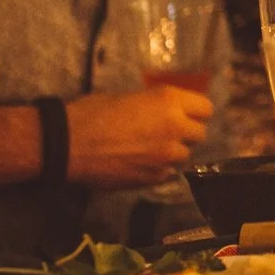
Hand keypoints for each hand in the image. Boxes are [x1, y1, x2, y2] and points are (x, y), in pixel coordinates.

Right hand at [64, 87, 211, 189]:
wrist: (68, 144)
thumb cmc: (92, 113)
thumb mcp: (128, 97)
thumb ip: (155, 105)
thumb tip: (164, 112)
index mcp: (169, 100)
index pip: (205, 108)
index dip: (195, 112)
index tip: (185, 115)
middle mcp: (175, 127)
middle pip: (199, 134)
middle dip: (186, 134)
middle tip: (166, 133)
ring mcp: (166, 155)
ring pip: (184, 156)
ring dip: (172, 153)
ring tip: (150, 150)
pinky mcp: (154, 177)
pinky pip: (167, 174)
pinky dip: (158, 170)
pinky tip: (139, 164)